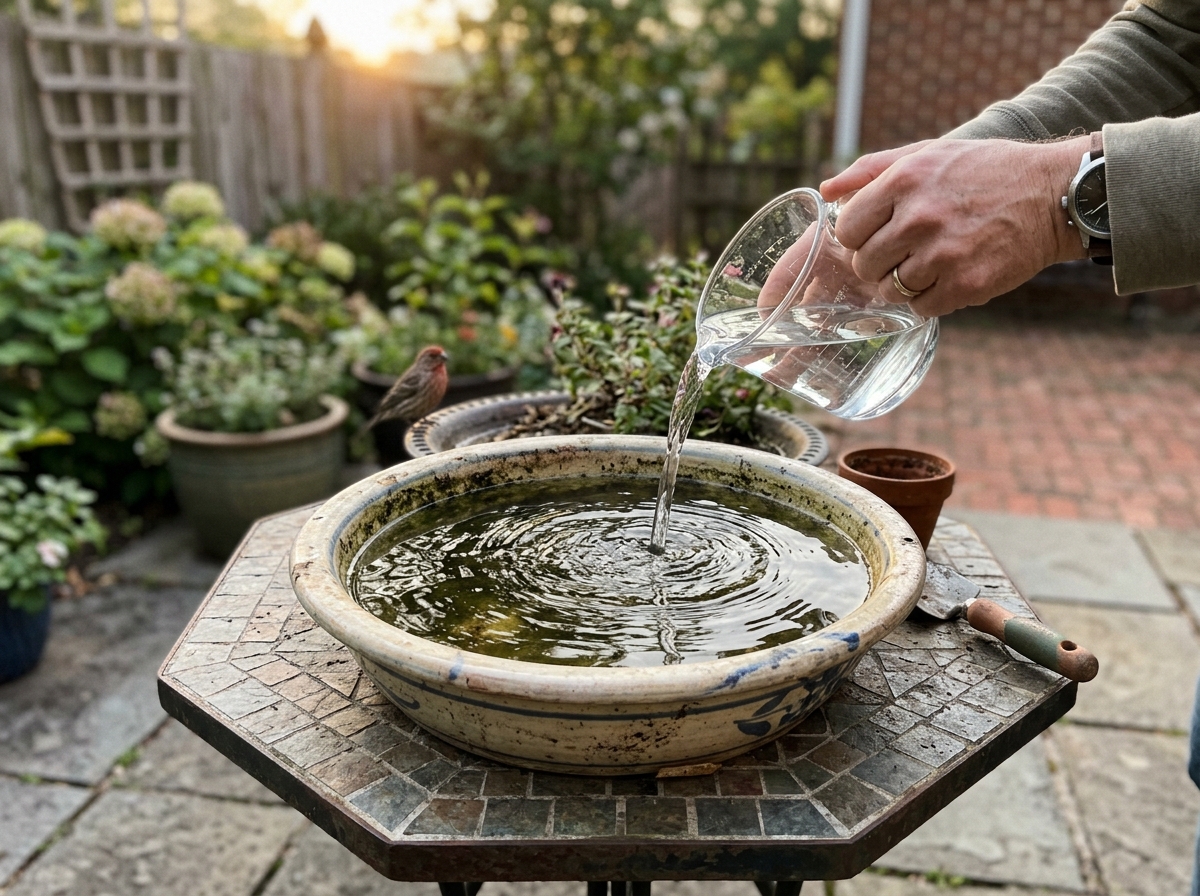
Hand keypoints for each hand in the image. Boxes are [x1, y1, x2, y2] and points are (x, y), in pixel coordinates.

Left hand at [817, 137, 1088, 316]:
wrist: (1053, 194)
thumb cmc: (985, 171)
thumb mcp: (928, 153)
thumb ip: (872, 170)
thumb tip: (826, 190)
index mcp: (904, 181)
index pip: (846, 230)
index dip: (858, 237)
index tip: (878, 234)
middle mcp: (919, 217)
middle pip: (864, 264)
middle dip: (878, 263)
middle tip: (904, 251)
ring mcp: (942, 254)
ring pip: (890, 290)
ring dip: (903, 282)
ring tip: (930, 262)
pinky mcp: (966, 284)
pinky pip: (921, 307)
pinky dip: (930, 298)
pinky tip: (949, 276)